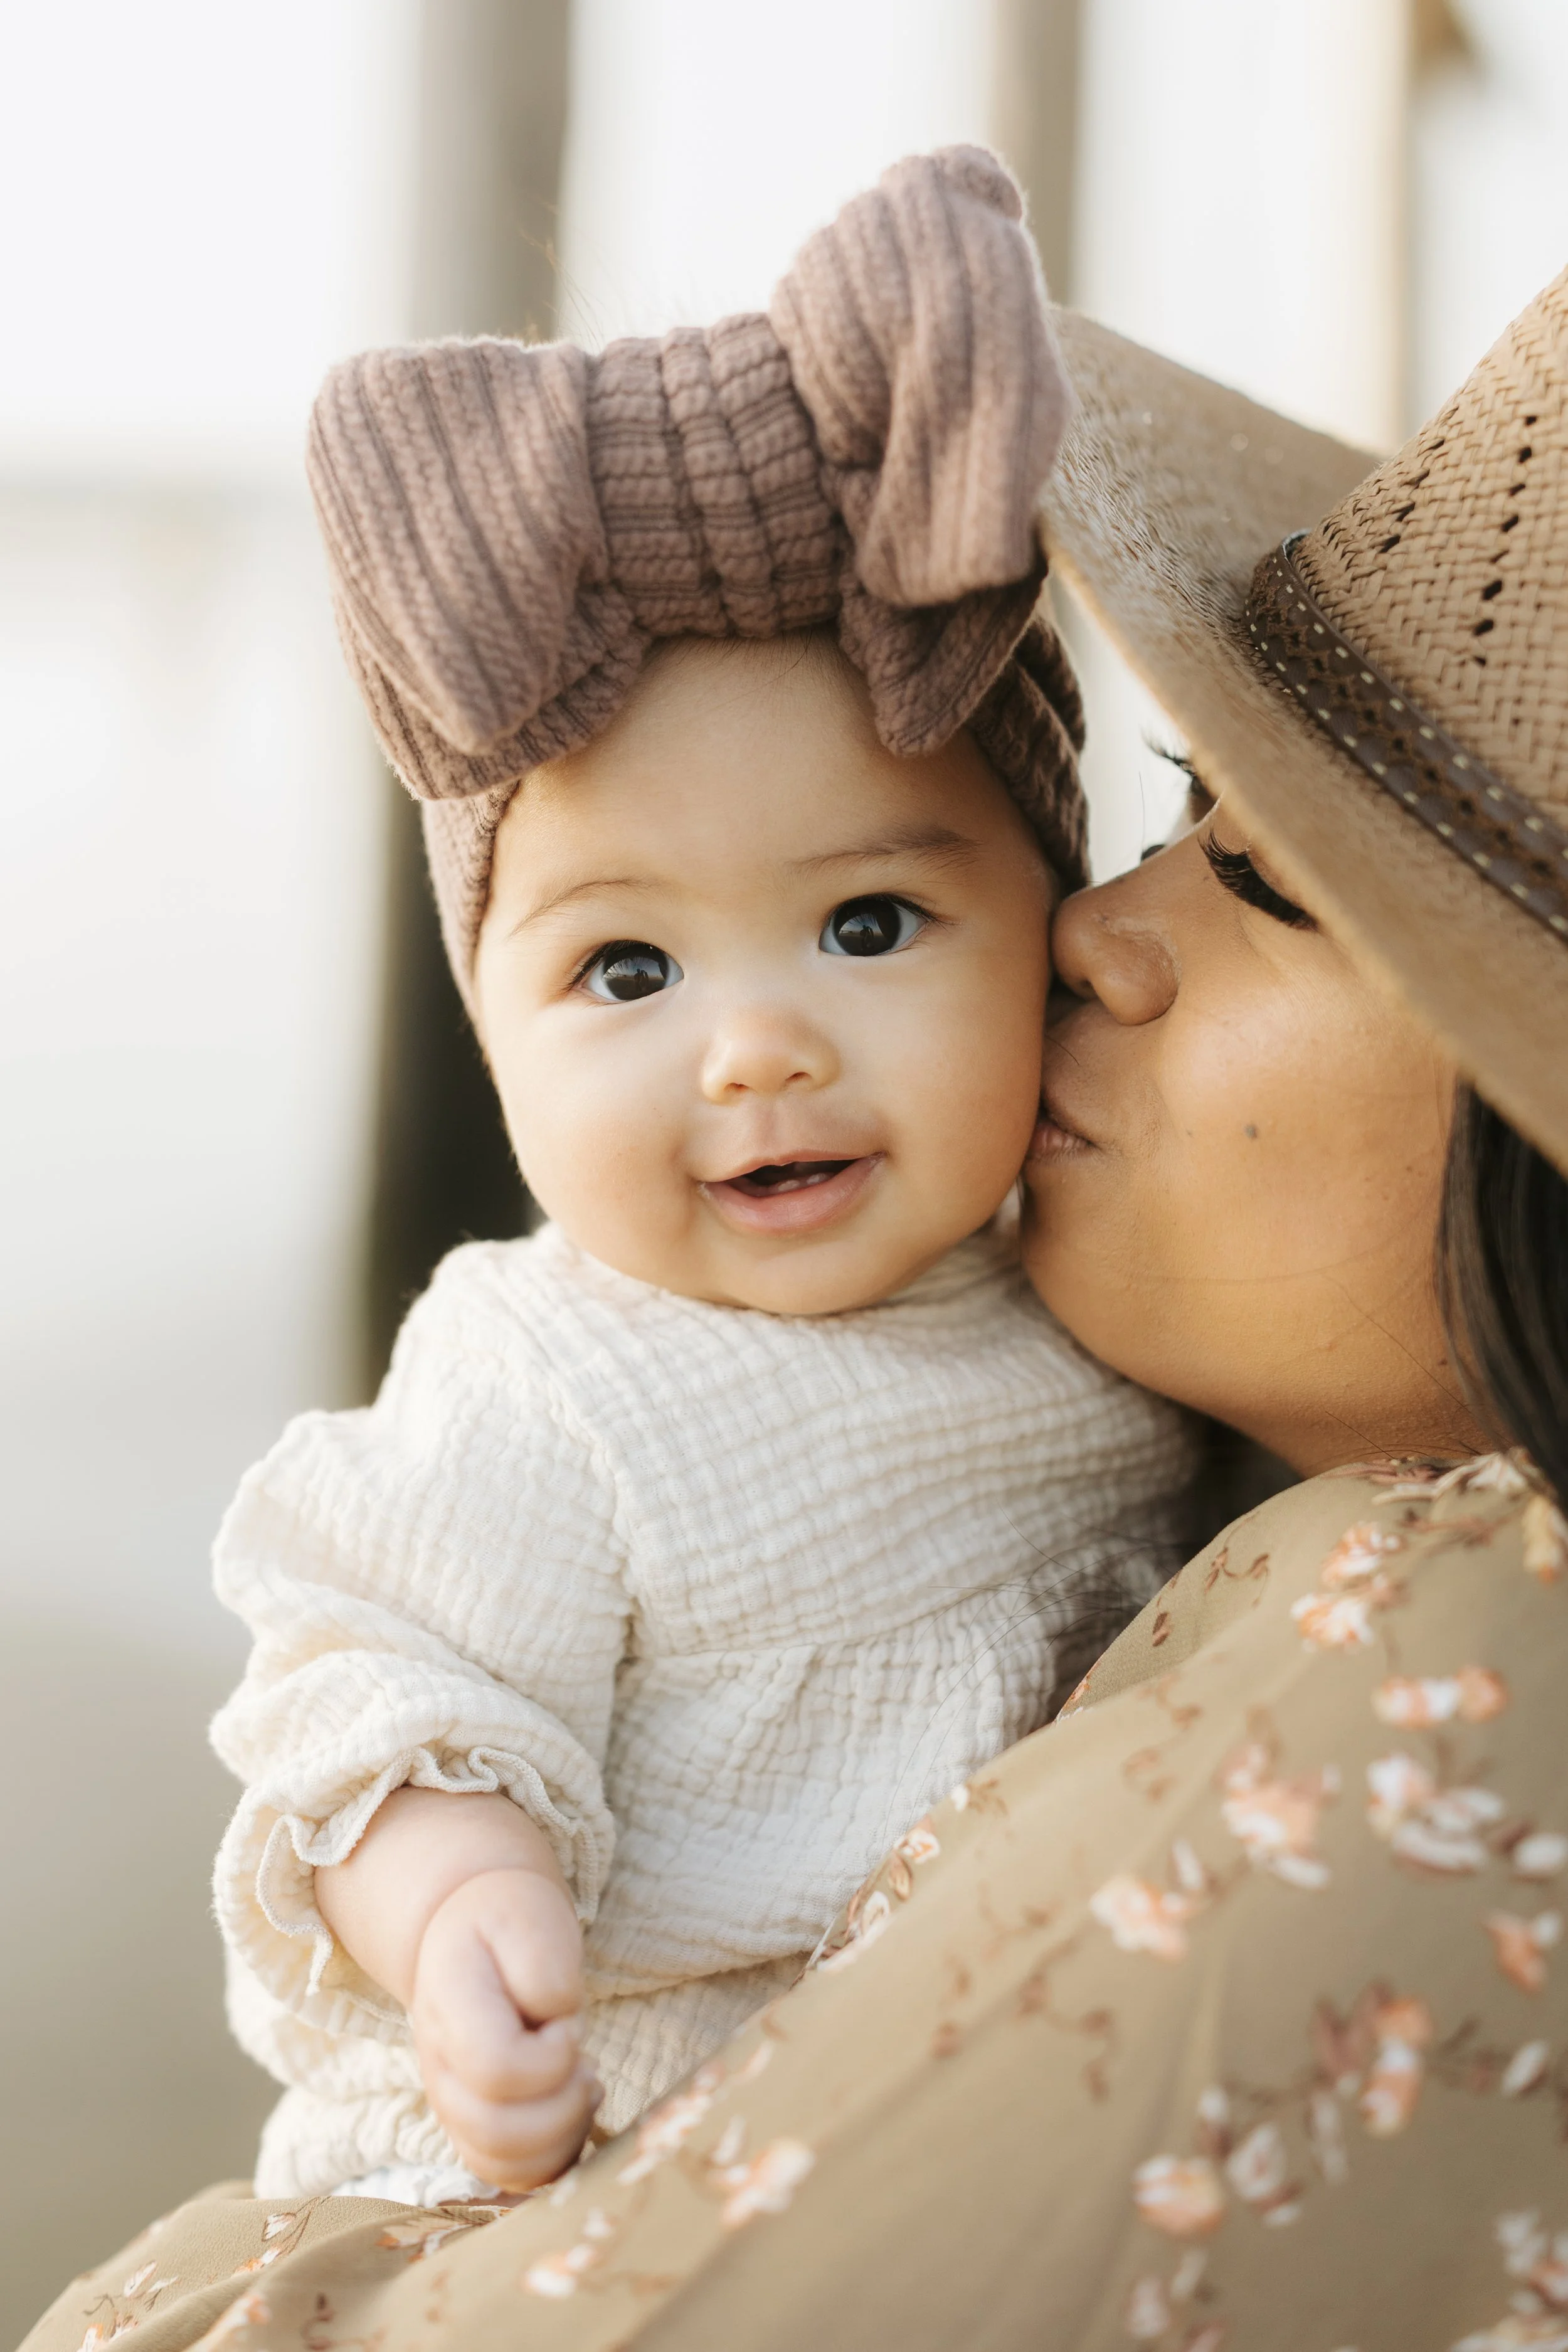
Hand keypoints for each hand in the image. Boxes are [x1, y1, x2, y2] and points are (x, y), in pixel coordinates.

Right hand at [409, 1865, 599, 2189]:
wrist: (470, 1934)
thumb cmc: (507, 1923)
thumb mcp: (529, 1915)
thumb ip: (543, 1964)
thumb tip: (555, 2021)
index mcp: (448, 2005)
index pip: (496, 2068)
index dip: (551, 2056)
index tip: (569, 2022)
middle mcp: (438, 2066)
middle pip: (497, 2133)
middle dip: (563, 2103)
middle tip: (582, 2061)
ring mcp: (451, 2105)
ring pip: (504, 2166)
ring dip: (563, 2134)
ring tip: (582, 2083)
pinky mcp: (473, 2129)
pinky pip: (512, 2176)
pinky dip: (555, 2156)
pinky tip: (573, 2108)